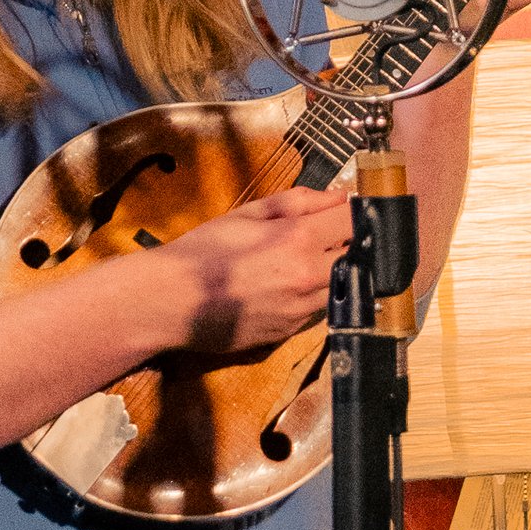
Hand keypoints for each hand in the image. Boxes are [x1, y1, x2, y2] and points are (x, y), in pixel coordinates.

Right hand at [157, 188, 351, 353]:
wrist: (172, 301)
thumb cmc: (204, 250)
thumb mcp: (248, 213)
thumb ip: (297, 202)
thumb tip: (338, 196)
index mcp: (299, 239)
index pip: (355, 221)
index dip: (359, 213)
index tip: (353, 211)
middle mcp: (309, 277)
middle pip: (358, 259)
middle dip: (349, 246)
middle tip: (330, 237)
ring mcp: (302, 310)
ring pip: (342, 287)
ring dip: (334, 273)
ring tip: (305, 263)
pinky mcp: (290, 332)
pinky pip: (318, 310)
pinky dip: (314, 296)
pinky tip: (287, 288)